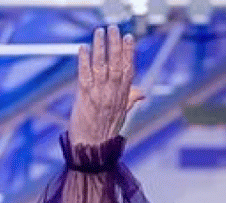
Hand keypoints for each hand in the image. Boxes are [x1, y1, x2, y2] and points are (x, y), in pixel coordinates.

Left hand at [68, 25, 143, 145]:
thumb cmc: (105, 134)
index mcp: (123, 97)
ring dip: (100, 47)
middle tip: (113, 28)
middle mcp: (112, 94)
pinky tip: (83, 48)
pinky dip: (84, 61)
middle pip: (116, 64)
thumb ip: (130, 100)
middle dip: (115, 45)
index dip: (129, 53)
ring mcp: (98, 95)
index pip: (129, 70)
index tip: (129, 38)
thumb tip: (142, 92)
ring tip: (99, 32)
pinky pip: (84, 75)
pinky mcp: (84, 98)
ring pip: (101, 66)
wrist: (91, 150)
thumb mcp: (121, 116)